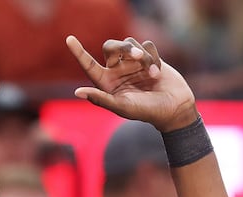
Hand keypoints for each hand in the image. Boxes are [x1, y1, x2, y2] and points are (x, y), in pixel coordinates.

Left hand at [66, 35, 196, 131]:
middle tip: (137, 55)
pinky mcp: (149, 58)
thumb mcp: (122, 107)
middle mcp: (118, 71)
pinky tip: (158, 74)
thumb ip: (101, 99)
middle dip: (122, 47)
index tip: (69, 39)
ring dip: (142, 57)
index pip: (89, 65)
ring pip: (130, 44)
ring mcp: (133, 63)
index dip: (78, 52)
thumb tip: (78, 92)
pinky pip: (146, 46)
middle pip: (110, 46)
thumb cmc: (147, 111)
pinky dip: (153, 58)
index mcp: (107, 83)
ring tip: (152, 74)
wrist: (174, 108)